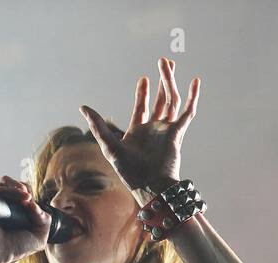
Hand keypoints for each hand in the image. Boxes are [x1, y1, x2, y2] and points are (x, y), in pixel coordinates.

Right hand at [0, 174, 50, 262]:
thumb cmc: (15, 249)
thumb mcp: (39, 237)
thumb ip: (44, 220)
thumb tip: (34, 203)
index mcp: (16, 212)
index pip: (23, 193)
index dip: (30, 195)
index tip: (34, 205)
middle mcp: (5, 206)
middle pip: (14, 185)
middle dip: (25, 188)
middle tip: (29, 199)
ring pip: (5, 182)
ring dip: (18, 187)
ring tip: (26, 197)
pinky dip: (12, 191)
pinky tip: (22, 198)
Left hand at [79, 56, 199, 194]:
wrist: (150, 185)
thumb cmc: (129, 171)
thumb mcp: (109, 146)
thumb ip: (98, 126)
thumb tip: (83, 107)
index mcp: (139, 132)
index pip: (142, 108)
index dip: (143, 93)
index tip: (144, 79)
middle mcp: (154, 130)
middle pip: (160, 101)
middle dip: (162, 81)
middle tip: (164, 62)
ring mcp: (167, 131)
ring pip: (171, 101)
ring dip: (170, 82)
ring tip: (169, 64)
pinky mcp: (177, 133)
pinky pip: (187, 112)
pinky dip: (192, 97)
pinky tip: (194, 82)